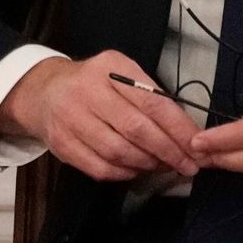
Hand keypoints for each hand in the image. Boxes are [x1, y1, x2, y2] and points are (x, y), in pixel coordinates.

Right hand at [3, 50, 198, 183]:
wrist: (45, 92)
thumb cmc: (95, 84)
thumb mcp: (122, 74)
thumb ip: (150, 96)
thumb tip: (186, 133)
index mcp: (110, 68)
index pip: (152, 102)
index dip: (178, 128)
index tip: (197, 146)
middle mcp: (87, 91)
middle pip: (136, 129)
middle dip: (168, 151)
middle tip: (188, 165)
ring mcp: (70, 120)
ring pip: (118, 152)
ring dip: (148, 164)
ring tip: (164, 166)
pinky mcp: (62, 145)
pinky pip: (100, 168)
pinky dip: (125, 174)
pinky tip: (138, 170)